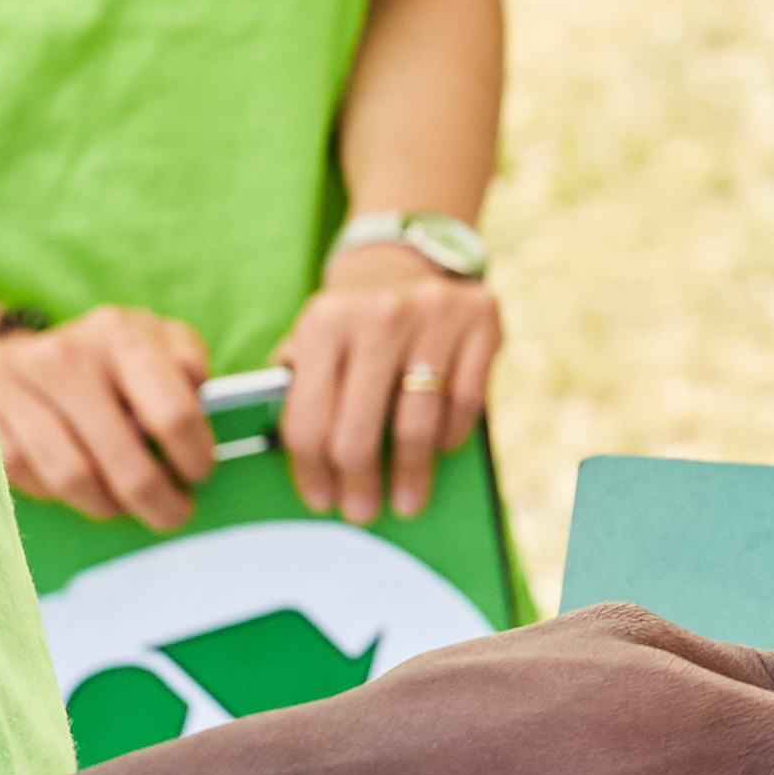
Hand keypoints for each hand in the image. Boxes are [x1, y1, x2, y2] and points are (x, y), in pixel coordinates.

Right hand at [0, 305, 217, 531]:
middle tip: (173, 514)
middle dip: (156, 499)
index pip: (171, 412)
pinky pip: (27, 476)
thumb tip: (204, 403)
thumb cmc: (107, 358)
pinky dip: (56, 494)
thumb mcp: (157, 341)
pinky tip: (76, 488)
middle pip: (123, 458)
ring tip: (124, 507)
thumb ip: (188, 364)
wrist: (20, 351)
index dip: (193, 456)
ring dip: (106, 505)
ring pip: (72, 476)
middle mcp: (65, 355)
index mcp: (120, 334)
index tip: (200, 476)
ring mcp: (17, 385)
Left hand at [275, 250, 495, 525]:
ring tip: (406, 501)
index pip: (309, 417)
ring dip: (411, 474)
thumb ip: (296, 389)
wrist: (401, 262)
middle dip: (359, 483)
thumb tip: (292, 461)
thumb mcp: (311, 340)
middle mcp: (378, 314)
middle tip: (361, 512)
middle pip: (360, 428)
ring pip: (418, 424)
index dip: (311, 470)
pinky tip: (438, 450)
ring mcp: (434, 315)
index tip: (321, 500)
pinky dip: (450, 437)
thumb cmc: (348, 323)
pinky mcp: (481, 320)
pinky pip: (465, 403)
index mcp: (323, 321)